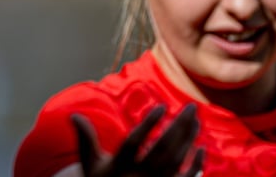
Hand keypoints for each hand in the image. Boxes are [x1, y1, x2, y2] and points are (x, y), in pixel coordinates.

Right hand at [71, 103, 203, 176]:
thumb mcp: (90, 163)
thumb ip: (86, 138)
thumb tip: (73, 115)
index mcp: (120, 167)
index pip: (135, 142)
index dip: (148, 124)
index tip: (162, 106)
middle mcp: (139, 176)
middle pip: (163, 149)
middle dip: (179, 126)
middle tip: (192, 106)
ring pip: (177, 161)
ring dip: (189, 138)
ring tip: (196, 118)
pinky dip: (197, 165)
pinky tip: (202, 148)